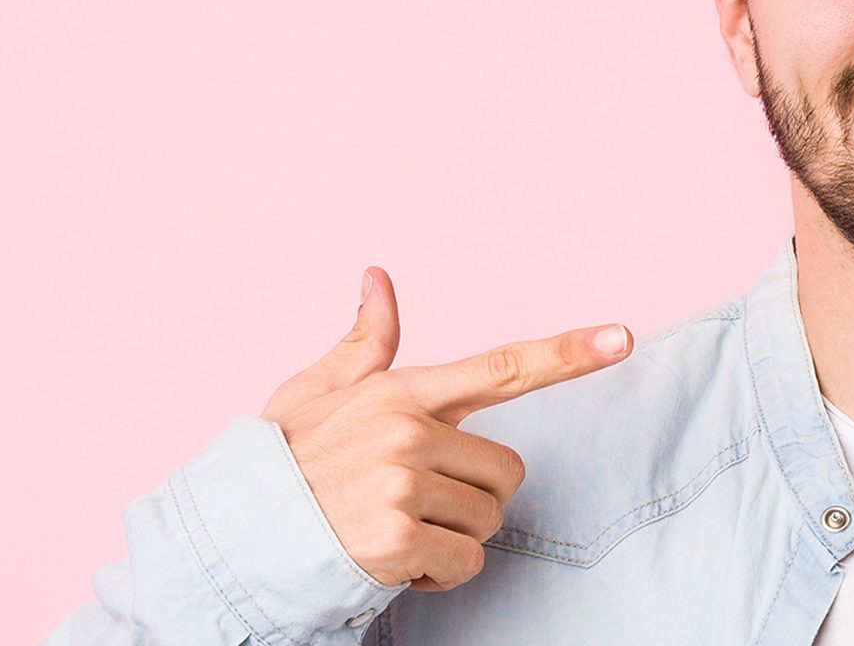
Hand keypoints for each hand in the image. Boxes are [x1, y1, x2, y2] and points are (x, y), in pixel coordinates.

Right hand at [258, 266, 631, 590]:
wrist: (231, 540)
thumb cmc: (281, 466)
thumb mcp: (314, 394)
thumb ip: (364, 344)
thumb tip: (378, 278)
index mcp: (400, 392)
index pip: (499, 367)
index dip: (567, 352)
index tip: (622, 336)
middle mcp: (408, 432)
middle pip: (505, 472)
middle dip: (469, 496)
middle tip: (408, 502)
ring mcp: (402, 485)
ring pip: (488, 519)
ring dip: (451, 537)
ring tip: (391, 528)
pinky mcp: (398, 538)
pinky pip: (464, 562)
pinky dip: (437, 575)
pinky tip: (392, 562)